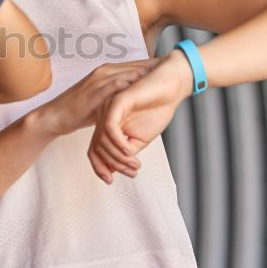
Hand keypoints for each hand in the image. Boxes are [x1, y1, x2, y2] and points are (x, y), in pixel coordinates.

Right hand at [33, 59, 164, 138]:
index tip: (172, 66)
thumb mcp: (102, 103)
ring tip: (169, 72)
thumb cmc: (77, 112)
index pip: (135, 66)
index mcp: (106, 73)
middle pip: (136, 65)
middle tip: (177, 64)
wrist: (54, 117)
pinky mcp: (97, 89)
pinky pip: (120, 85)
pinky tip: (150, 85)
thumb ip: (116, 99)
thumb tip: (131, 104)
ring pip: (131, 72)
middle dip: (156, 65)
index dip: (153, 65)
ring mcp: (100, 79)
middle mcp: (104, 71)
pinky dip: (136, 83)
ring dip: (150, 72)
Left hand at [87, 51, 191, 183]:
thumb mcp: (140, 139)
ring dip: (118, 157)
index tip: (110, 181)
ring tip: (134, 164)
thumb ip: (125, 153)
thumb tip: (113, 170)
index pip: (95, 149)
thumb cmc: (157, 109)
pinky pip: (110, 127)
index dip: (99, 167)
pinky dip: (118, 143)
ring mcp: (108, 107)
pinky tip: (129, 151)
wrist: (172, 86)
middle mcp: (103, 115)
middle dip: (112, 164)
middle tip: (131, 173)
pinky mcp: (116, 101)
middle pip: (96, 147)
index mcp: (107, 123)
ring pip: (102, 139)